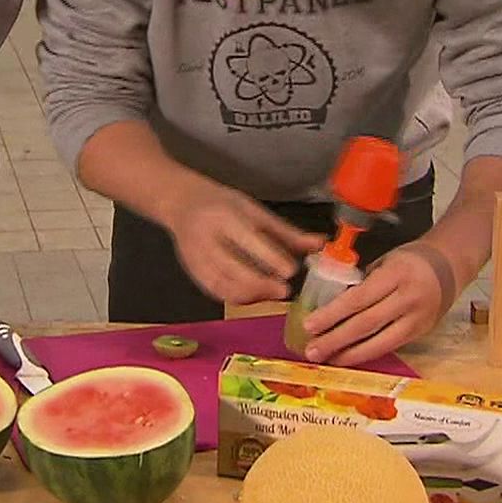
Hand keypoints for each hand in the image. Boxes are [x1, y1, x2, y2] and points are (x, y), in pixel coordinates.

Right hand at [163, 180, 325, 305]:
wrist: (181, 204)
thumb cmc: (222, 204)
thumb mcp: (254, 210)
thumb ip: (287, 232)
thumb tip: (320, 245)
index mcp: (223, 216)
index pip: (247, 239)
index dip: (270, 257)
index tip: (292, 270)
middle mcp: (206, 238)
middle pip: (232, 267)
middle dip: (260, 283)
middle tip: (286, 291)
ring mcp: (196, 258)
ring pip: (222, 285)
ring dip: (251, 294)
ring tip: (274, 294)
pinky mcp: (193, 273)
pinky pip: (216, 292)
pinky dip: (238, 298)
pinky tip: (256, 296)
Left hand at [300, 244, 455, 366]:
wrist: (449, 266)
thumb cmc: (411, 260)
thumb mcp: (386, 261)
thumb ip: (362, 282)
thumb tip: (331, 303)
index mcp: (396, 274)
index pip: (359, 298)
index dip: (332, 314)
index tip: (310, 324)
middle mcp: (408, 299)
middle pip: (366, 324)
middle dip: (335, 339)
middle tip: (312, 350)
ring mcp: (417, 319)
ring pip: (379, 342)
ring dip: (349, 354)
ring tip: (327, 359)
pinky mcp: (420, 333)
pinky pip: (390, 346)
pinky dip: (367, 353)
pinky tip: (349, 357)